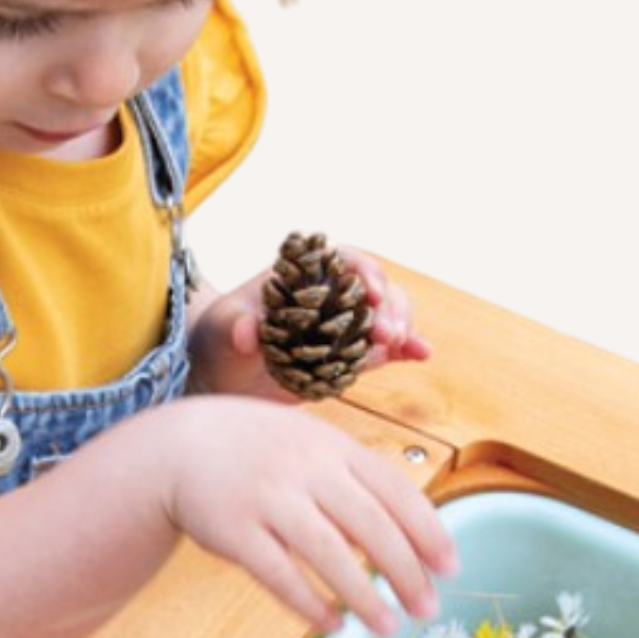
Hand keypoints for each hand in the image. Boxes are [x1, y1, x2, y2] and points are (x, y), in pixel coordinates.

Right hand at [157, 396, 455, 636]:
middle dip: (405, 571)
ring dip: (362, 595)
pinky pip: (278, 574)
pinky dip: (308, 603)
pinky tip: (331, 625)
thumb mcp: (310, 445)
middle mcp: (305, 469)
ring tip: (385, 627)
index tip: (449, 567)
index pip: (395, 491)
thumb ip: (353, 482)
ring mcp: (268, 498)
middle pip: (370, 525)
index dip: (428, 532)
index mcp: (333, 447)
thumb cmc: (255, 452)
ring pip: (328, 553)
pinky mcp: (233, 530)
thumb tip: (404, 537)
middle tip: (425, 609)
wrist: (177, 447)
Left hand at [189, 248, 430, 398]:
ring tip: (399, 344)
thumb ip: (234, 329)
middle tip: (387, 333)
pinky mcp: (349, 355)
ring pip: (385, 315)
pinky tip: (421, 354)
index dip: (362, 271)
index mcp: (304, 275)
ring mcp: (343, 325)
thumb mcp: (220, 332)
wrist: (221, 377)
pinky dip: (404, 349)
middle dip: (387, 305)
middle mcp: (330, 295)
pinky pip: (383, 349)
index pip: (343, 260)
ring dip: (399, 326)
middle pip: (373, 288)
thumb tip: (248, 333)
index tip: (370, 291)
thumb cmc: (217, 341)